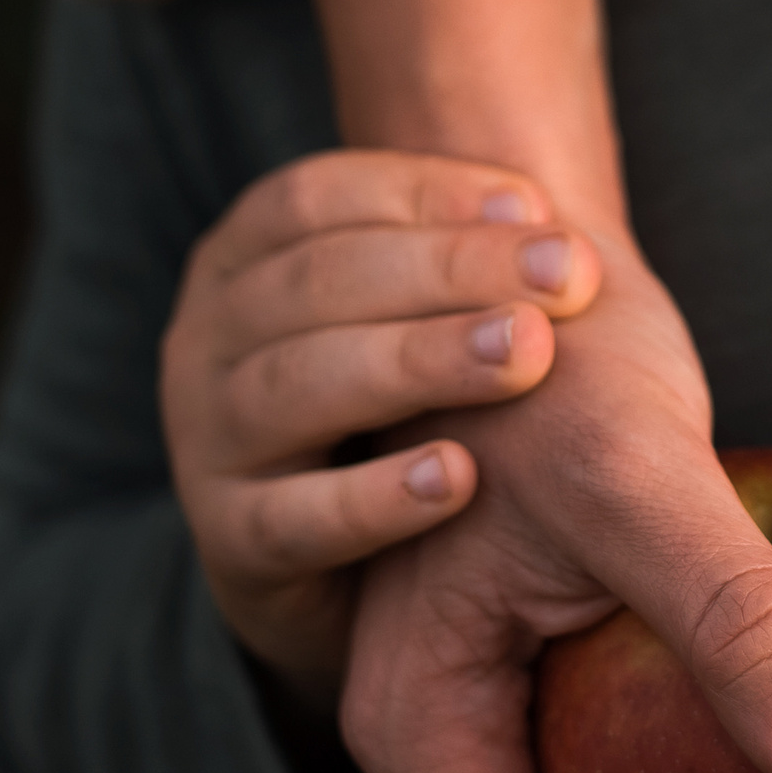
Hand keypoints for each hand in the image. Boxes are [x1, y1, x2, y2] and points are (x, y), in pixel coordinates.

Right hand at [159, 150, 601, 689]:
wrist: (346, 579)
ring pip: (298, 388)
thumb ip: (470, 268)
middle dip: (450, 270)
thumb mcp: (417, 320)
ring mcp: (206, 442)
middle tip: (564, 277)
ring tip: (524, 356)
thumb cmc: (400, 412)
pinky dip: (374, 499)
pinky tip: (459, 477)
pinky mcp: (230, 545)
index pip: (315, 199)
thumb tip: (556, 235)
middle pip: (316, 281)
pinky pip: (292, 522)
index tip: (537, 207)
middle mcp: (207, 338)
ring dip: (420, 363)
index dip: (425, 193)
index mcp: (243, 260)